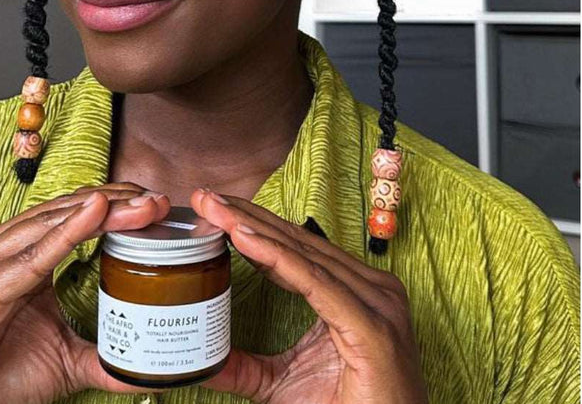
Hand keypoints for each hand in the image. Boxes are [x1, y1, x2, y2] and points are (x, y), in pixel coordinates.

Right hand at [0, 183, 170, 403]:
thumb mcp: (60, 359)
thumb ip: (100, 356)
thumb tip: (147, 370)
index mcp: (11, 254)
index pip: (67, 215)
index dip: (110, 204)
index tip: (153, 203)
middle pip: (63, 213)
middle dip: (116, 202)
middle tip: (159, 201)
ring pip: (51, 225)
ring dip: (103, 212)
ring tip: (143, 205)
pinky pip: (31, 258)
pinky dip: (67, 234)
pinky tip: (97, 213)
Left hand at [191, 189, 428, 403]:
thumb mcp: (284, 384)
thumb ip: (248, 367)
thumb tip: (206, 361)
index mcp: (355, 292)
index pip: (296, 248)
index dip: (254, 224)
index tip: (213, 209)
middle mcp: (370, 289)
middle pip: (296, 243)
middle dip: (246, 217)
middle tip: (205, 198)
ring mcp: (377, 303)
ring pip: (303, 256)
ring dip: (254, 229)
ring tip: (216, 212)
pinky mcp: (373, 326)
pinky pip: (316, 283)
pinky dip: (278, 259)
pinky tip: (246, 240)